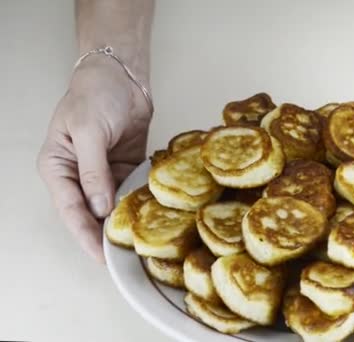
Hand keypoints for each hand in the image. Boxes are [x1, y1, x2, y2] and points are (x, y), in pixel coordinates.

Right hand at [37, 57, 151, 261]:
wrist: (121, 75)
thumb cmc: (95, 95)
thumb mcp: (89, 131)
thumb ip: (94, 170)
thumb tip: (99, 207)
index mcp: (57, 167)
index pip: (71, 209)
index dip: (85, 235)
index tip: (101, 257)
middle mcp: (78, 174)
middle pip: (90, 213)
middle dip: (104, 236)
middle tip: (123, 260)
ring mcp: (103, 172)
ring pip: (111, 206)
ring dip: (122, 223)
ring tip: (139, 246)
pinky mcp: (125, 167)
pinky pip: (130, 191)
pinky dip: (138, 204)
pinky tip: (149, 219)